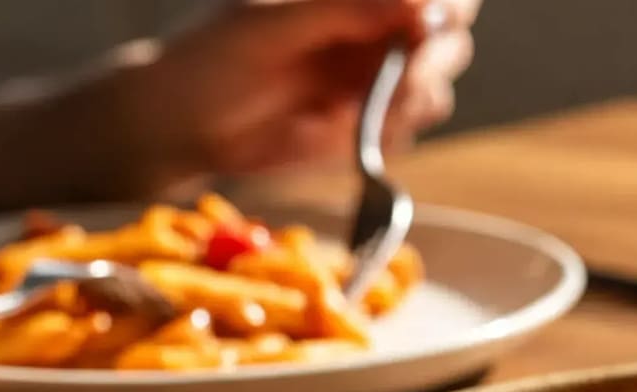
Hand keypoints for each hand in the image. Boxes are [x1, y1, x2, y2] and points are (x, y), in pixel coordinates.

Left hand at [0, 0, 478, 214]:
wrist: (184, 126)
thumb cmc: (213, 56)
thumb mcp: (272, 23)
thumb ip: (344, 8)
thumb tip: (419, 4)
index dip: (447, 3)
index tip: (429, 21)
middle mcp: (372, 29)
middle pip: (451, 35)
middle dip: (438, 54)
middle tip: (406, 75)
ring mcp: (372, 80)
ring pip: (436, 86)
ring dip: (417, 98)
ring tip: (367, 109)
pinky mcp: (364, 128)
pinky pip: (405, 131)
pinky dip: (392, 133)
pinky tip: (351, 130)